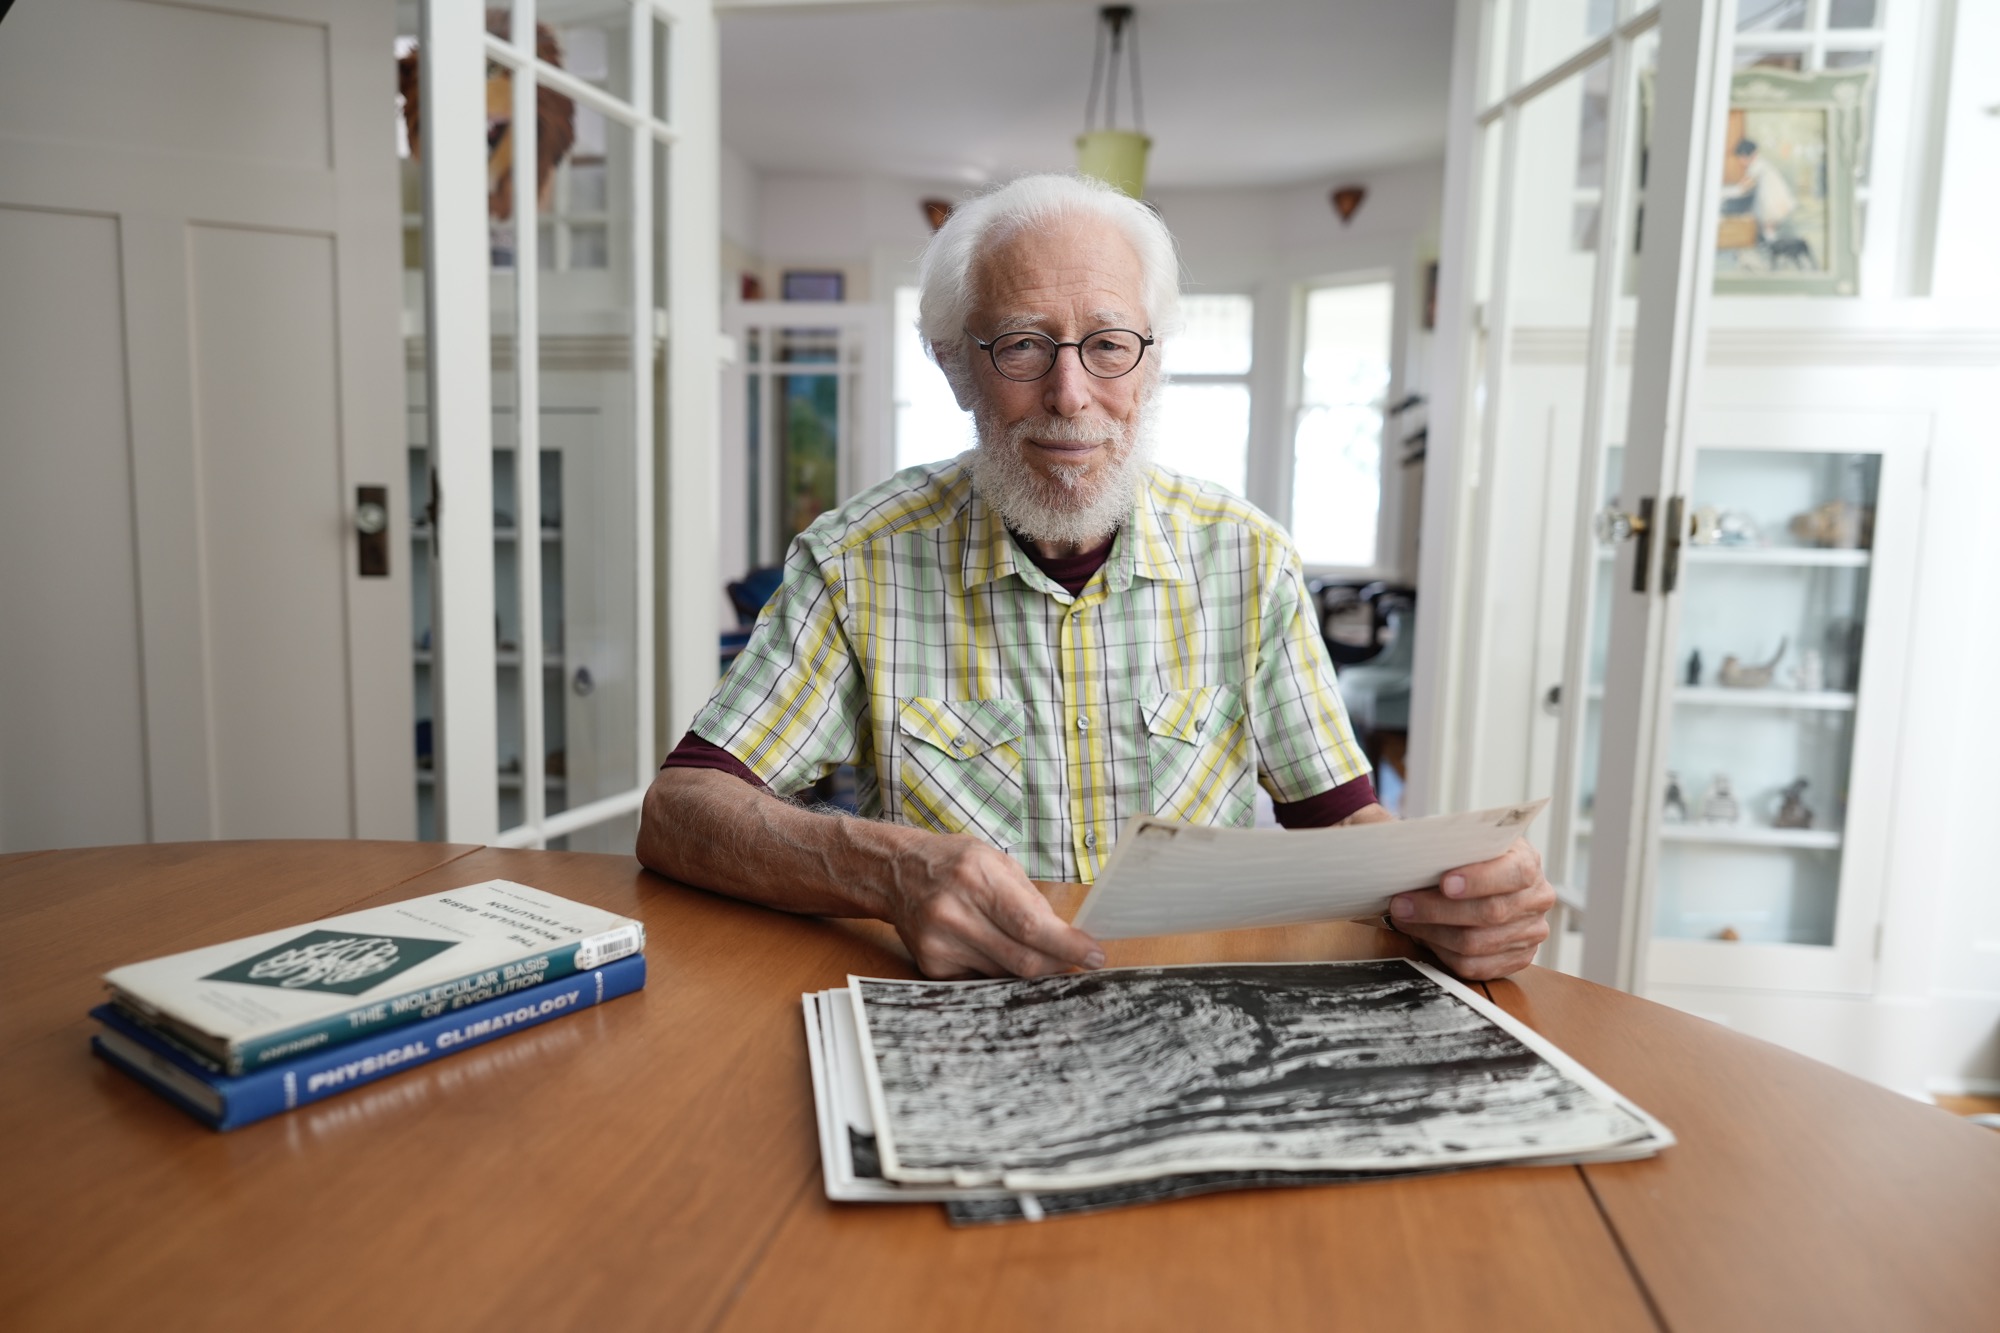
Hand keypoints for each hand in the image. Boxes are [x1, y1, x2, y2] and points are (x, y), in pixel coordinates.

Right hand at [880, 832, 1105, 979]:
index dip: (1067, 946)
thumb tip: (1066, 936)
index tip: (1094, 955)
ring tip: (1029, 946)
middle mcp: (954, 912)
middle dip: (1057, 963)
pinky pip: (981, 978)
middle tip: (1077, 960)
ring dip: (1027, 966)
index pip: (1031, 925)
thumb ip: (1032, 900)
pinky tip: (990, 947)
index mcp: (976, 878)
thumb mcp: (996, 861)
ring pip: (1004, 973)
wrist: (894, 872)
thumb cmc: (952, 862)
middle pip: (1021, 959)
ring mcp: (940, 943)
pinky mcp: (932, 965)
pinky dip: (997, 968)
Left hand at [1386, 837, 1553, 980]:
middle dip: (1438, 910)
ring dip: (1432, 933)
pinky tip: (1425, 937)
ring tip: (1405, 919)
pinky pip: (1475, 966)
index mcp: (1527, 862)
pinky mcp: (1518, 958)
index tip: (1445, 883)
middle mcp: (1537, 898)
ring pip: (1477, 943)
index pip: (1514, 873)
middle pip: (1490, 913)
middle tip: (1401, 904)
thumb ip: (1433, 839)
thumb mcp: (1458, 839)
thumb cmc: (1464, 858)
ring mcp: (1531, 931)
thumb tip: (1389, 836)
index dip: (1479, 880)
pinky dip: (1443, 953)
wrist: (1480, 880)